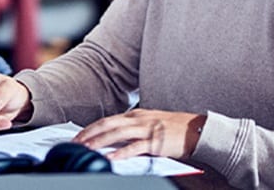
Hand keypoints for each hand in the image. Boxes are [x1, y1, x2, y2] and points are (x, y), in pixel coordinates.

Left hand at [72, 109, 204, 160]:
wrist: (199, 129)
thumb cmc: (175, 129)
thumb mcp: (151, 123)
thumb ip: (134, 129)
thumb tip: (116, 138)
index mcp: (136, 114)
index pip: (108, 120)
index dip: (91, 128)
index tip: (78, 136)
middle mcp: (139, 119)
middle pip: (108, 124)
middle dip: (89, 134)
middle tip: (74, 143)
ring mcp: (147, 129)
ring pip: (116, 133)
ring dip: (99, 141)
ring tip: (85, 149)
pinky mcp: (156, 142)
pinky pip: (134, 147)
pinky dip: (120, 152)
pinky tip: (110, 158)